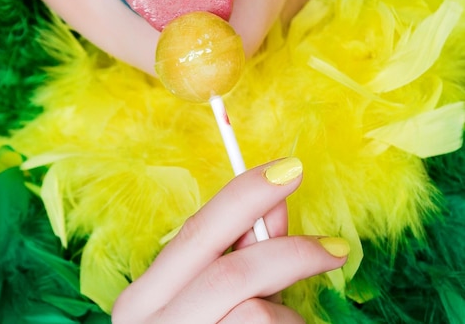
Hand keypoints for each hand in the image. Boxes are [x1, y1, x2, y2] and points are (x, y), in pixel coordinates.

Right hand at [111, 158, 348, 322]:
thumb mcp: (212, 302)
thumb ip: (241, 255)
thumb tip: (276, 205)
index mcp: (143, 299)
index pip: (197, 230)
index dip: (245, 194)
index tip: (288, 170)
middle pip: (232, 269)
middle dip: (288, 250)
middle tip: (334, 248)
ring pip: (255, 316)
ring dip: (286, 321)